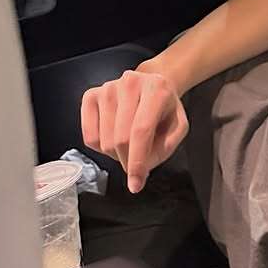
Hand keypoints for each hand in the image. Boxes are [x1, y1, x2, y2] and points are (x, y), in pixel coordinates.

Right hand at [80, 67, 188, 194]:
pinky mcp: (90, 95)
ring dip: (115, 154)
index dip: (137, 160)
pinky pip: (89, 137)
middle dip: (128, 160)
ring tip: (128, 143)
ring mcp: (108, 88)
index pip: (141, 130)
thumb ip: (166, 147)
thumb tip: (141, 169)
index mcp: (157, 89)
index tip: (136, 184)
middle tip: (137, 161)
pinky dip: (100, 147)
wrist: (151, 84)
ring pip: (104, 140)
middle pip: (120, 138)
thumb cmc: (164, 108)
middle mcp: (130, 83)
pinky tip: (113, 137)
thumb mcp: (178, 126)